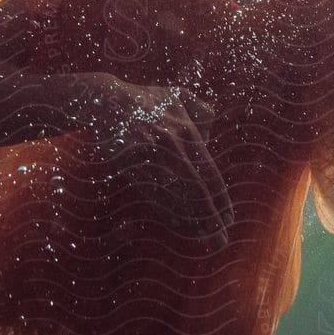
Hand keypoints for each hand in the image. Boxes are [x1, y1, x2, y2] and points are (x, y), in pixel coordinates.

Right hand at [95, 85, 234, 247]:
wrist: (104, 101)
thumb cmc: (142, 99)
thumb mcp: (177, 95)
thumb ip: (201, 111)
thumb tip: (210, 135)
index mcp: (185, 131)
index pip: (209, 172)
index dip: (220, 198)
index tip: (229, 218)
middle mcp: (172, 146)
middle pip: (197, 189)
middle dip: (212, 217)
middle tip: (222, 239)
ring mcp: (150, 158)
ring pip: (175, 196)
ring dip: (191, 221)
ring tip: (205, 239)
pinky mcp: (130, 167)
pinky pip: (152, 195)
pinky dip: (167, 213)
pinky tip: (178, 226)